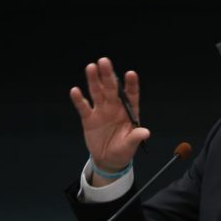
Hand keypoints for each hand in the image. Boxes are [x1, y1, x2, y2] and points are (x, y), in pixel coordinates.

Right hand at [70, 57, 150, 183]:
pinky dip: (79, 99)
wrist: (108, 160)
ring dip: (93, 80)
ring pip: (96, 92)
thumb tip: (145, 132)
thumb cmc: (123, 151)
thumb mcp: (130, 146)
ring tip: (90, 67)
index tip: (130, 74)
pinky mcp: (88, 118)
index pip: (130, 95)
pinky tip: (75, 90)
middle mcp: (114, 107)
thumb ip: (135, 137)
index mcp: (128, 111)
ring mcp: (101, 111)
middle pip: (111, 88)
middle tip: (104, 61)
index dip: (131, 84)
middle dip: (108, 75)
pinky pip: (83, 107)